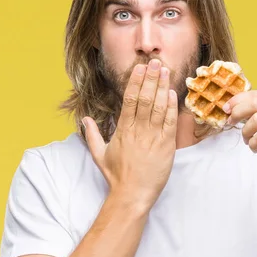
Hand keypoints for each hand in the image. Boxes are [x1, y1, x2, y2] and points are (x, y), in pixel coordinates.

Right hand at [82, 59, 178, 210]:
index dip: (135, 81)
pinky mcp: (166, 146)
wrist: (133, 194)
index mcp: (123, 129)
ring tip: (166, 71)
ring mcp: (153, 137)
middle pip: (146, 98)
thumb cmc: (116, 175)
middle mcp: (138, 130)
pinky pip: (170, 122)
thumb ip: (92, 134)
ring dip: (163, 87)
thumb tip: (84, 119)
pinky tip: (172, 93)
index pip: (130, 99)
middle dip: (151, 78)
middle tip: (156, 62)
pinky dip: (171, 107)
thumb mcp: (99, 154)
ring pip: (159, 107)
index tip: (140, 67)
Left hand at [223, 90, 256, 185]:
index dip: (238, 100)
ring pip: (255, 120)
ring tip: (248, 140)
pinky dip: (253, 144)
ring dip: (245, 132)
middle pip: (254, 104)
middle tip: (230, 123)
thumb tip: (232, 106)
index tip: (226, 109)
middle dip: (237, 113)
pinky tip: (256, 149)